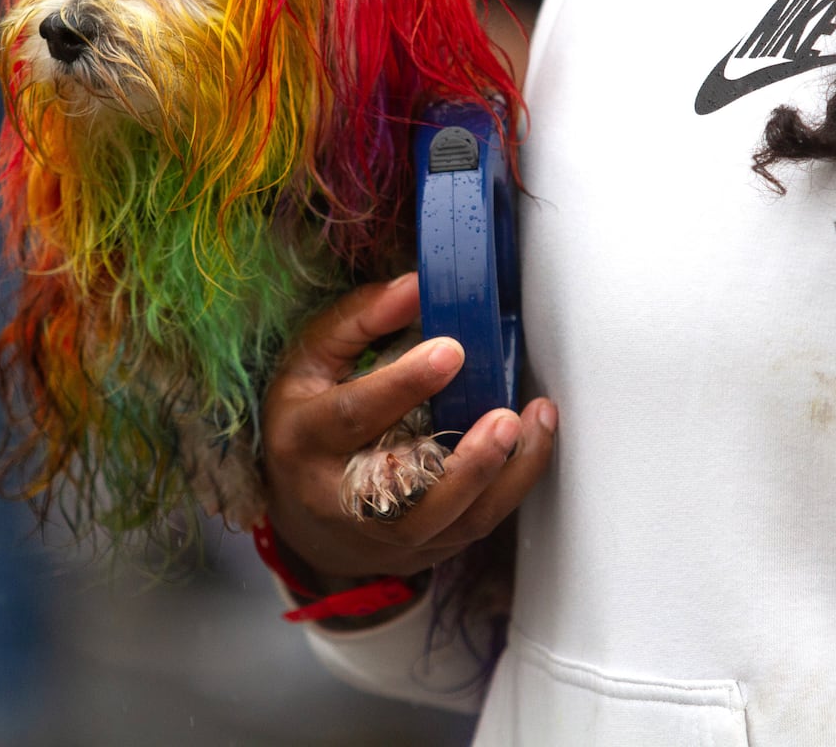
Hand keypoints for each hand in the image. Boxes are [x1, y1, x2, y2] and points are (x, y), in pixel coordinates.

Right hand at [262, 272, 557, 581]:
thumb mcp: (309, 363)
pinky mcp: (418, 550)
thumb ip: (357, 321)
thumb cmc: (306, 424)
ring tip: (534, 425)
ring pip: (451, 520)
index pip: (353, 416)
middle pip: (407, 492)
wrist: (301, 520)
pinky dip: (511, 488)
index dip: (402, 384)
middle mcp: (339, 496)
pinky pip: (472, 527)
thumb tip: (416, 285)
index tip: (451, 350)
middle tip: (506, 416)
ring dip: (503, 476)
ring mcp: (382, 534)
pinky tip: (533, 444)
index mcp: (305, 439)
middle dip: (465, 460)